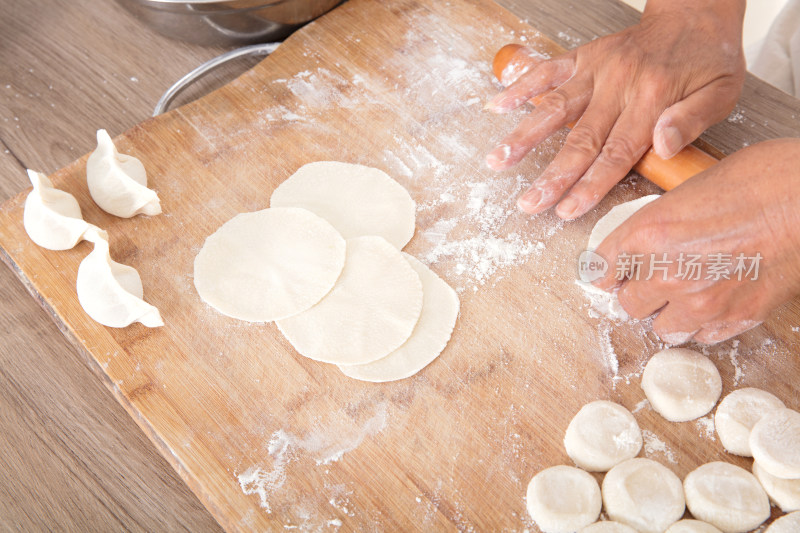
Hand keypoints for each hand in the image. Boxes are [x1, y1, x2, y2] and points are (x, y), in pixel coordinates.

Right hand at [485, 0, 745, 219]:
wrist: (694, 13)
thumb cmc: (708, 59)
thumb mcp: (722, 92)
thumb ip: (692, 120)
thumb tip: (664, 146)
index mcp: (654, 99)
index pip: (617, 153)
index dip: (590, 184)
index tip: (567, 209)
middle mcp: (620, 84)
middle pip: (580, 139)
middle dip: (552, 176)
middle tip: (528, 203)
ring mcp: (598, 69)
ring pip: (555, 107)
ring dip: (524, 135)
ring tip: (497, 160)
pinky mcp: (583, 57)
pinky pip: (548, 71)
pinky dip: (521, 87)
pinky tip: (497, 105)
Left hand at [592, 139, 799, 344]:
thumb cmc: (762, 179)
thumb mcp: (690, 188)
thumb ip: (659, 222)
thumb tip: (646, 241)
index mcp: (648, 234)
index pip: (602, 268)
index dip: (607, 270)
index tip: (611, 272)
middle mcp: (667, 273)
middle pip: (628, 303)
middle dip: (639, 291)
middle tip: (654, 278)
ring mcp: (701, 301)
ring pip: (662, 327)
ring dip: (668, 312)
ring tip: (685, 291)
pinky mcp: (735, 317)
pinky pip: (701, 335)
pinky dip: (702, 322)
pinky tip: (713, 300)